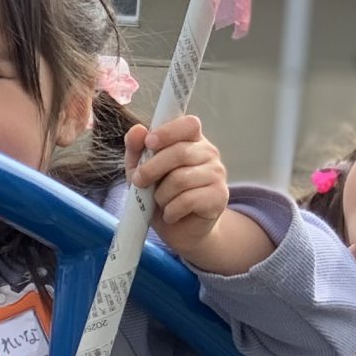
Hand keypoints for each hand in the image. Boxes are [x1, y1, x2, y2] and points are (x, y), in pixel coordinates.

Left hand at [129, 114, 228, 252]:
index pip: (189, 124)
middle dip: (152, 168)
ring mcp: (217, 174)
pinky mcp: (219, 197)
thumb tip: (137, 130)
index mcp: (192, 140)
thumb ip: (137, 149)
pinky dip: (171, 210)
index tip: (149, 143)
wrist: (179, 230)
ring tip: (160, 203)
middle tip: (139, 182)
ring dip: (161, 195)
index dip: (168, 132)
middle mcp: (209, 153)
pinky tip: (171, 214)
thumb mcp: (141, 171)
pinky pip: (188, 200)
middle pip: (180, 152)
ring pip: (181, 179)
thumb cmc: (161, 194)